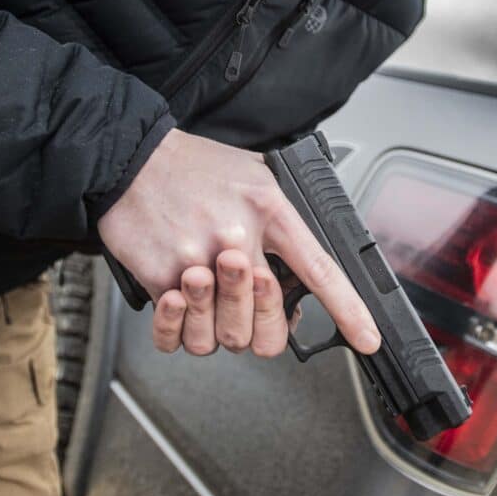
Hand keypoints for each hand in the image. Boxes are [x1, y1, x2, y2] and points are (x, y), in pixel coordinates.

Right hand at [96, 129, 380, 357]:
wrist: (129, 157)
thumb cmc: (193, 166)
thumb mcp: (256, 173)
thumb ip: (284, 218)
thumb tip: (305, 266)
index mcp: (270, 211)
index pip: (321, 271)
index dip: (349, 311)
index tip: (367, 339)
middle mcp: (237, 239)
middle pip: (267, 327)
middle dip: (263, 326)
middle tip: (249, 303)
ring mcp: (197, 262)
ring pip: (222, 337)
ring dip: (216, 324)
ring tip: (207, 289)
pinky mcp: (160, 277)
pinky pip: (176, 334)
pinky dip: (178, 328)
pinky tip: (178, 303)